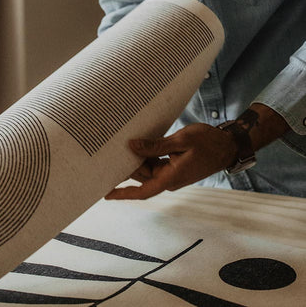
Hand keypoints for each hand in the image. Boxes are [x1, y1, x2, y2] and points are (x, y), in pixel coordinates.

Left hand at [105, 123, 237, 200]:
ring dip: (136, 159)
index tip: (106, 194)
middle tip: (106, 156)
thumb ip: (156, 145)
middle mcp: (170, 178)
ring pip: (147, 168)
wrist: (226, 145)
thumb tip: (132, 146)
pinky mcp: (174, 165)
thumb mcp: (181, 140)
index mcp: (171, 177)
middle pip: (142, 176)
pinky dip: (146, 154)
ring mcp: (172, 172)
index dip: (124, 193)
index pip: (143, 191)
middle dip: (126, 168)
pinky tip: (137, 144)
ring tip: (118, 147)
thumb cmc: (207, 142)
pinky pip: (155, 162)